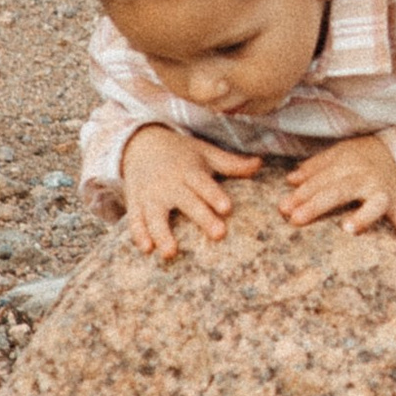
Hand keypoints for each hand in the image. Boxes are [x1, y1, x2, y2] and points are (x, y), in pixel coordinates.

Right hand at [119, 122, 261, 262]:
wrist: (140, 143)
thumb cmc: (180, 153)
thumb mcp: (205, 153)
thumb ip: (231, 163)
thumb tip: (260, 164)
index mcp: (189, 171)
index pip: (204, 184)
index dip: (215, 196)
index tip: (227, 209)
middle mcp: (170, 184)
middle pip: (187, 202)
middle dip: (202, 217)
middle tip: (218, 235)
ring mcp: (151, 195)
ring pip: (156, 215)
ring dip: (162, 234)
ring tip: (170, 252)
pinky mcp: (136, 203)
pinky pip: (135, 219)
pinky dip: (138, 234)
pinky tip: (146, 249)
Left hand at [278, 133, 395, 247]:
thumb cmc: (364, 158)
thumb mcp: (340, 154)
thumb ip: (316, 167)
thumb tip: (290, 179)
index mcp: (347, 164)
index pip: (321, 180)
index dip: (301, 194)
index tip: (283, 208)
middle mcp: (364, 177)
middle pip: (339, 190)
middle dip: (317, 204)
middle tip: (295, 219)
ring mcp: (383, 191)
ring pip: (372, 203)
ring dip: (363, 216)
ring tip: (348, 229)